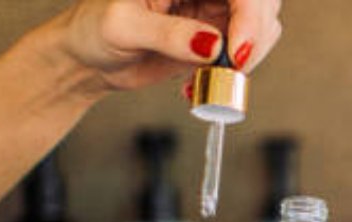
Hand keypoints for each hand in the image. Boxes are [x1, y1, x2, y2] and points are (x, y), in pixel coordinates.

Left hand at [51, 0, 283, 92]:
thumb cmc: (93, 30)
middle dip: (255, 36)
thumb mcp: (123, 28)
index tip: (237, 50)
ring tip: (212, 77)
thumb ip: (168, 34)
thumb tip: (213, 45)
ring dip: (248, 57)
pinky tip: (204, 82)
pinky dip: (236, 73)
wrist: (89, 59)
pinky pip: (246, 51)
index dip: (249, 14)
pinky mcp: (216, 36)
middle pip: (261, 2)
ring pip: (262, 26)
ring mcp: (213, 9)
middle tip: (233, 67)